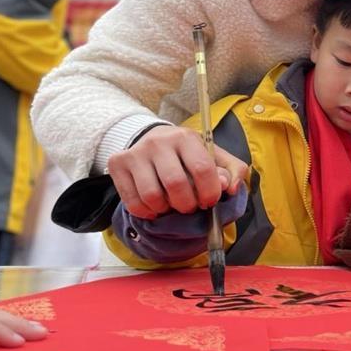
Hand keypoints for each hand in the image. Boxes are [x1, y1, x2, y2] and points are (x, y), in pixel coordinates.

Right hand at [107, 126, 246, 217]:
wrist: (152, 140)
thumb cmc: (188, 154)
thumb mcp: (214, 156)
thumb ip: (232, 170)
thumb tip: (231, 187)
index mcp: (186, 137)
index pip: (202, 168)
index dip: (209, 192)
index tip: (209, 201)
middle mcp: (159, 142)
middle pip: (176, 184)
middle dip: (187, 204)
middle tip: (189, 206)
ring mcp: (136, 152)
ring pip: (152, 196)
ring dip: (166, 210)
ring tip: (171, 205)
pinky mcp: (118, 163)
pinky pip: (132, 202)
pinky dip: (147, 212)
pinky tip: (155, 207)